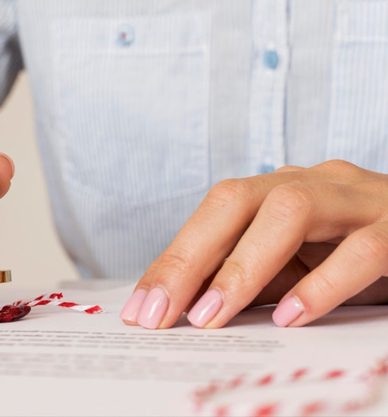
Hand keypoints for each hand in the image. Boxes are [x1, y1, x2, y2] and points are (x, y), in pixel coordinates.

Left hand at [121, 160, 387, 328]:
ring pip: (290, 211)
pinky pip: (361, 248)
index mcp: (280, 191)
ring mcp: (357, 200)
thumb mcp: (297, 264)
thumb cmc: (358, 250)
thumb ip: (251, 278)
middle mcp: (312, 184)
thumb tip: (186, 309)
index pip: (212, 215)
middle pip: (235, 201)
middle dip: (188, 258)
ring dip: (242, 267)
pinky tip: (291, 316)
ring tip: (211, 315)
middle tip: (158, 313)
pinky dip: (321, 283)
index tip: (140, 308)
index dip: (172, 259)